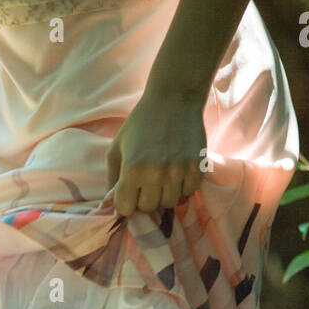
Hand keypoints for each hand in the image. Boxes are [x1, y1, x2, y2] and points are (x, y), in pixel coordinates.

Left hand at [106, 88, 206, 217]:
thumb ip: (111, 177)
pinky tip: (178, 172)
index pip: (127, 208)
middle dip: (145, 198)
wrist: (174, 99)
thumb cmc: (140, 123)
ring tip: (163, 177)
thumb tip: (112, 203)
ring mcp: (178, 171)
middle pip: (149, 207)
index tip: (130, 193)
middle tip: (147, 183)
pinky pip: (189, 192)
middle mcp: (156, 173)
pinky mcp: (197, 167)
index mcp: (132, 168)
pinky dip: (183, 187)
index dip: (126, 202)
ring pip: (169, 203)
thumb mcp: (116, 146)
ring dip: (164, 194)